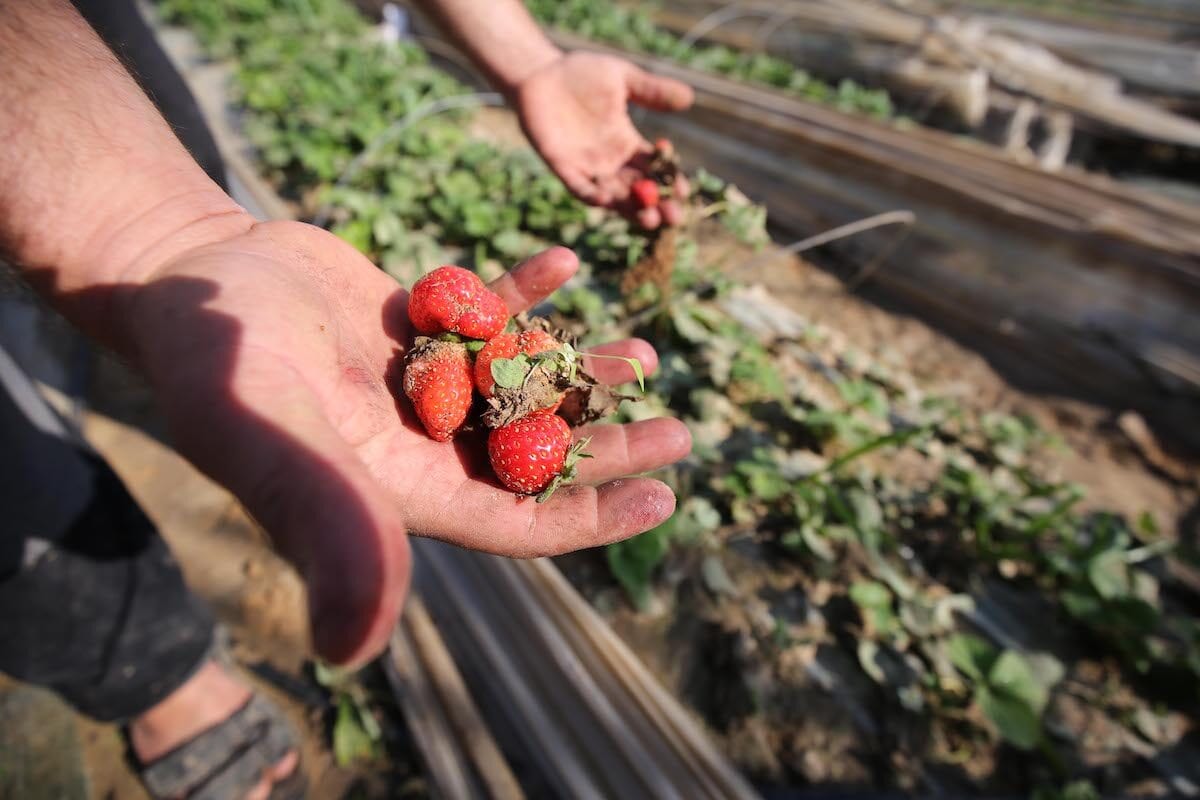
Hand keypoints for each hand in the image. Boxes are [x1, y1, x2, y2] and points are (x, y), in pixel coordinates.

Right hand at [120, 221, 690, 664]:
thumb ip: (323, 525)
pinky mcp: (415, 329)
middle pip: (534, 457)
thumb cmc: (220, 361)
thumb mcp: (271, 440)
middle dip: (607, 446)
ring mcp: (422, 386)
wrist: (187, 280)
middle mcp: (420, 446)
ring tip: (643, 353)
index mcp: (399, 489)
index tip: (662, 499)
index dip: (589, 518)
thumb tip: (354, 651)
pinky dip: (523, 295)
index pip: (513, 523)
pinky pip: (485, 317)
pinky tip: (563, 267)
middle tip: (678, 429)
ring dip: (583, 372)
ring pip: (522, 387)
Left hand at [516, 51, 692, 228]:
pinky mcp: (562, 167)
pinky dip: (592, 195)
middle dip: (657, 205)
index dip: (670, 182)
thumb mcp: (622, 78)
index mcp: (628, 143)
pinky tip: (606, 201)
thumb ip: (652, 90)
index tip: (684, 190)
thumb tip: (689, 98)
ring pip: (613, 196)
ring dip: (630, 210)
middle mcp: (610, 161)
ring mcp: (586, 167)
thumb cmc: (581, 73)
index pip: (655, 169)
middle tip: (673, 217)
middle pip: (638, 191)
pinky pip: (579, 188)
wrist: (540, 73)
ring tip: (649, 220)